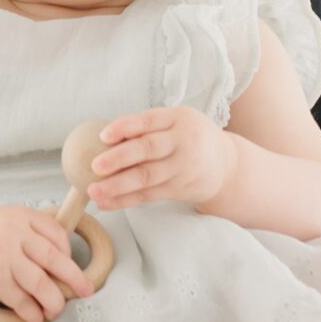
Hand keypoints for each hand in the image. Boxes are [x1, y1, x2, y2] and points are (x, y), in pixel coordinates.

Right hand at [0, 204, 92, 321]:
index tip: (69, 268)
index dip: (68, 254)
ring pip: (40, 284)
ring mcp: (3, 257)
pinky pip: (22, 301)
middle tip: (86, 291)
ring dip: (54, 302)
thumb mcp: (7, 220)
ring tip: (56, 311)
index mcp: (21, 216)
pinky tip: (36, 321)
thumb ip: (32, 231)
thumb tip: (66, 257)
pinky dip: (33, 314)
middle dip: (74, 278)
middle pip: (54, 259)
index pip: (56, 234)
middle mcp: (13, 233)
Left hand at [85, 106, 233, 209]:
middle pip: (148, 149)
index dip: (125, 127)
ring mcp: (183, 167)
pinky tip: (105, 203)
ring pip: (146, 177)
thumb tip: (101, 136)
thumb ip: (148, 127)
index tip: (103, 136)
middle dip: (119, 158)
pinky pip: (148, 196)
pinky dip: (125, 200)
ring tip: (92, 191)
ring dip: (117, 186)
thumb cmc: (189, 138)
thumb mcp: (177, 122)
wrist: (227, 166)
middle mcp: (183, 142)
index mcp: (178, 118)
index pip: (149, 121)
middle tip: (94, 166)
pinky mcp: (180, 189)